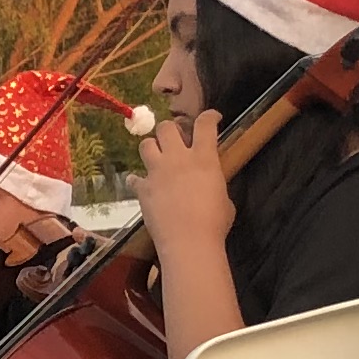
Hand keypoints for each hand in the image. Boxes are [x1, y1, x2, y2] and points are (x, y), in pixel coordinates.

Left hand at [134, 110, 235, 263]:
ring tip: (157, 158)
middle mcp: (178, 158)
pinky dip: (138, 181)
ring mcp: (157, 172)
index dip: (209, 116)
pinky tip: (143, 186)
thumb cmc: (214, 223)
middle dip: (171, 130)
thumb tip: (210, 185)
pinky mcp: (143, 189)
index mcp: (204, 158)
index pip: (205, 124)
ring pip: (146, 144)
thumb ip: (214, 183)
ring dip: (152, 148)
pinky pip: (134, 178)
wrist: (189, 243)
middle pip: (167, 127)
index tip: (212, 118)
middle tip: (176, 141)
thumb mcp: (224, 197)